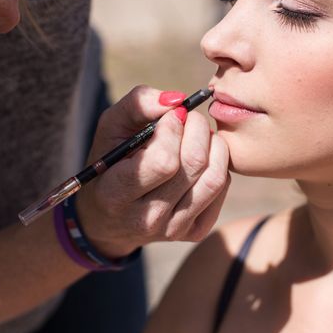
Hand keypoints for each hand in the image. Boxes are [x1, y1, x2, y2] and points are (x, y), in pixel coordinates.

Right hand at [76, 86, 230, 257]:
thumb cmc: (110, 162)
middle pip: (193, 164)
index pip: (163, 162)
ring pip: (215, 177)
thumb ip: (137, 104)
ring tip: (197, 134)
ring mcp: (173, 229)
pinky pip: (222, 188)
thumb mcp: (110, 128)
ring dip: (213, 144)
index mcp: (116, 194)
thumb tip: (177, 100)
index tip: (170, 115)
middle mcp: (146, 218)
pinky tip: (200, 157)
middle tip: (188, 118)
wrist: (110, 219)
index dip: (173, 129)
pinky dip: (218, 163)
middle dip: (197, 128)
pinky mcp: (194, 232)